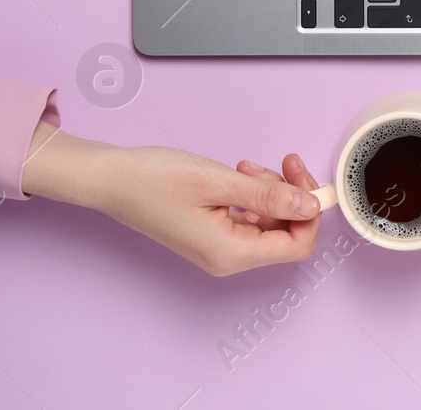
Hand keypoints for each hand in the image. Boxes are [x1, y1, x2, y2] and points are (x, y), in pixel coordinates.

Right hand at [21, 124, 322, 276]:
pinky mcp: (211, 233)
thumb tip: (310, 205)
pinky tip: (240, 173)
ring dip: (270, 190)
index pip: (298, 245)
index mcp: (232, 254)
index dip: (310, 212)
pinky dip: (252, 193)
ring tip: (248, 166)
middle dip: (292, 195)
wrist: (110, 179)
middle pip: (286, 232)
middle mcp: (228, 258)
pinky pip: (249, 217)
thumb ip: (268, 196)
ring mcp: (219, 247)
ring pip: (269, 221)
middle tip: (283, 163)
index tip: (303, 178)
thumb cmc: (155, 180)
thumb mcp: (219, 182)